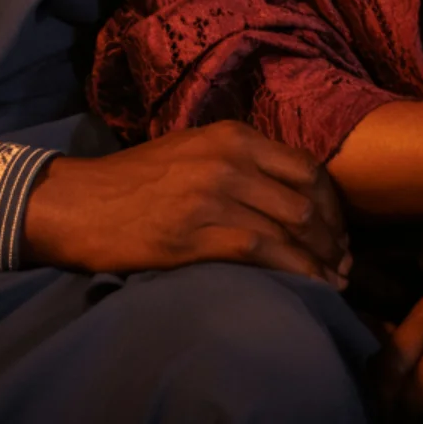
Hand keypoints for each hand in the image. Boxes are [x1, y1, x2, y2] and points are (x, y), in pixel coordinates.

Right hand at [22, 122, 348, 281]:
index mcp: (232, 135)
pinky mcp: (197, 233)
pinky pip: (265, 252)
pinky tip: (311, 288)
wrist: (80, 202)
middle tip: (342, 261)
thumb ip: (237, 161)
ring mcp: (214, 194)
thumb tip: (286, 191)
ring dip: (322, 259)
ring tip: (332, 281)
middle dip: (333, 235)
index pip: (306, 165)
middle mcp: (229, 157)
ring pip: (293, 225)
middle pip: (307, 197)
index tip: (338, 230)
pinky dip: (298, 273)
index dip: (332, 203)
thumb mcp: (192, 151)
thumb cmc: (134, 181)